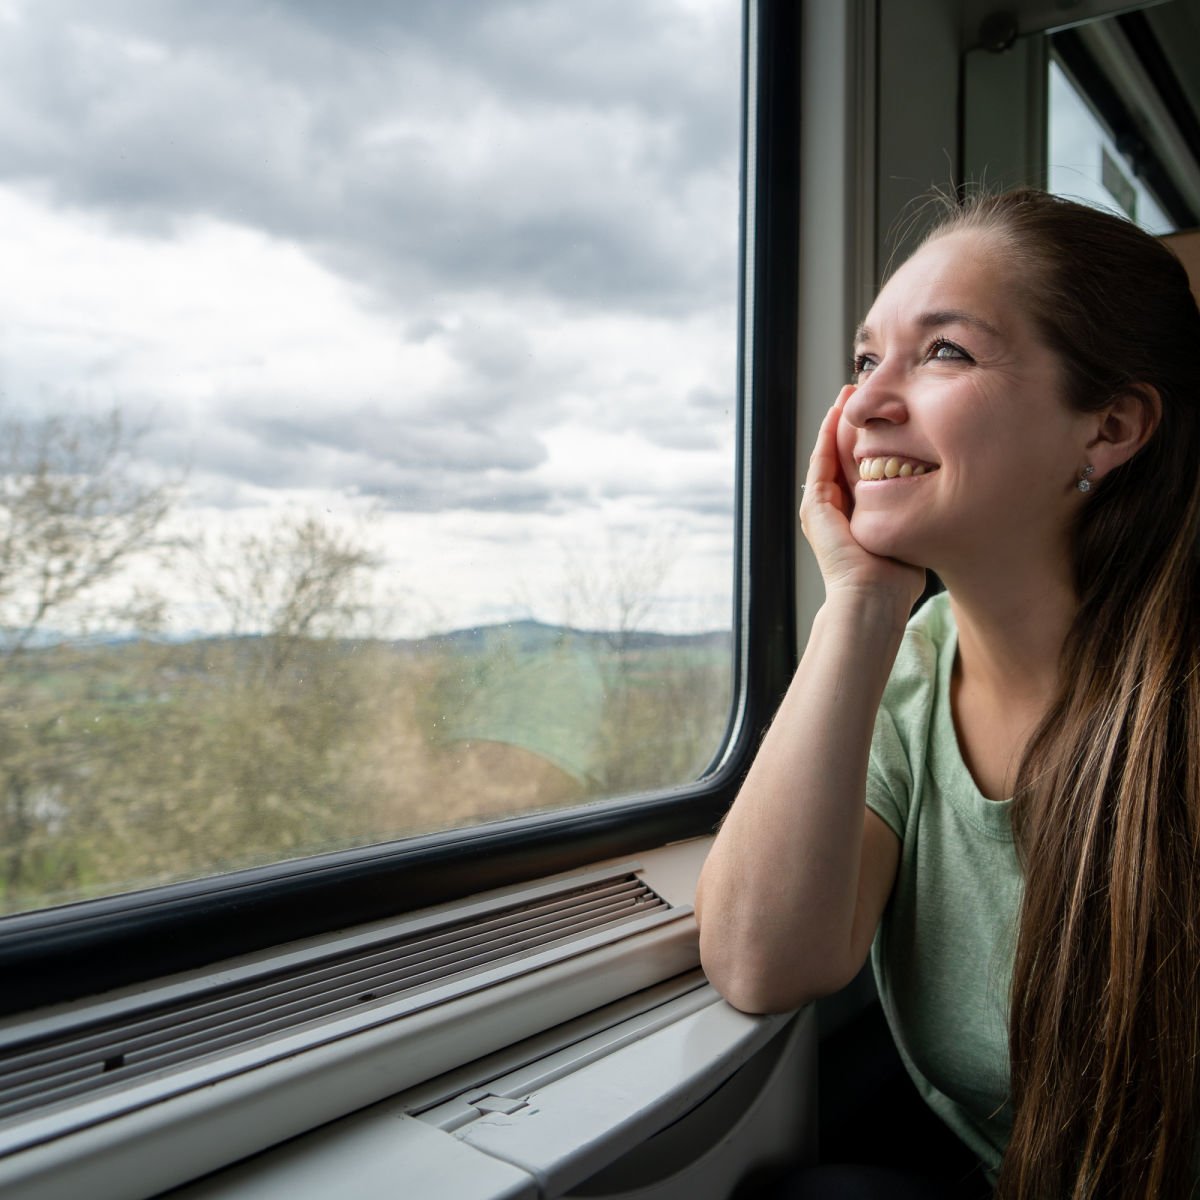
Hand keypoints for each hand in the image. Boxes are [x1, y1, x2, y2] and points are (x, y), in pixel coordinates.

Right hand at [799, 386, 925, 611]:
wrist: (872, 599)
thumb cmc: (897, 579)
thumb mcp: (913, 532)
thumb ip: (920, 512)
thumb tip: (951, 495)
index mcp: (857, 512)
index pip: (863, 466)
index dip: (873, 437)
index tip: (888, 411)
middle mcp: (837, 507)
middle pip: (844, 453)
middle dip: (854, 422)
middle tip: (863, 390)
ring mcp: (822, 506)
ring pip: (830, 452)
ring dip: (838, 421)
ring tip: (848, 392)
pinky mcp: (816, 506)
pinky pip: (822, 461)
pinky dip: (828, 435)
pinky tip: (838, 412)